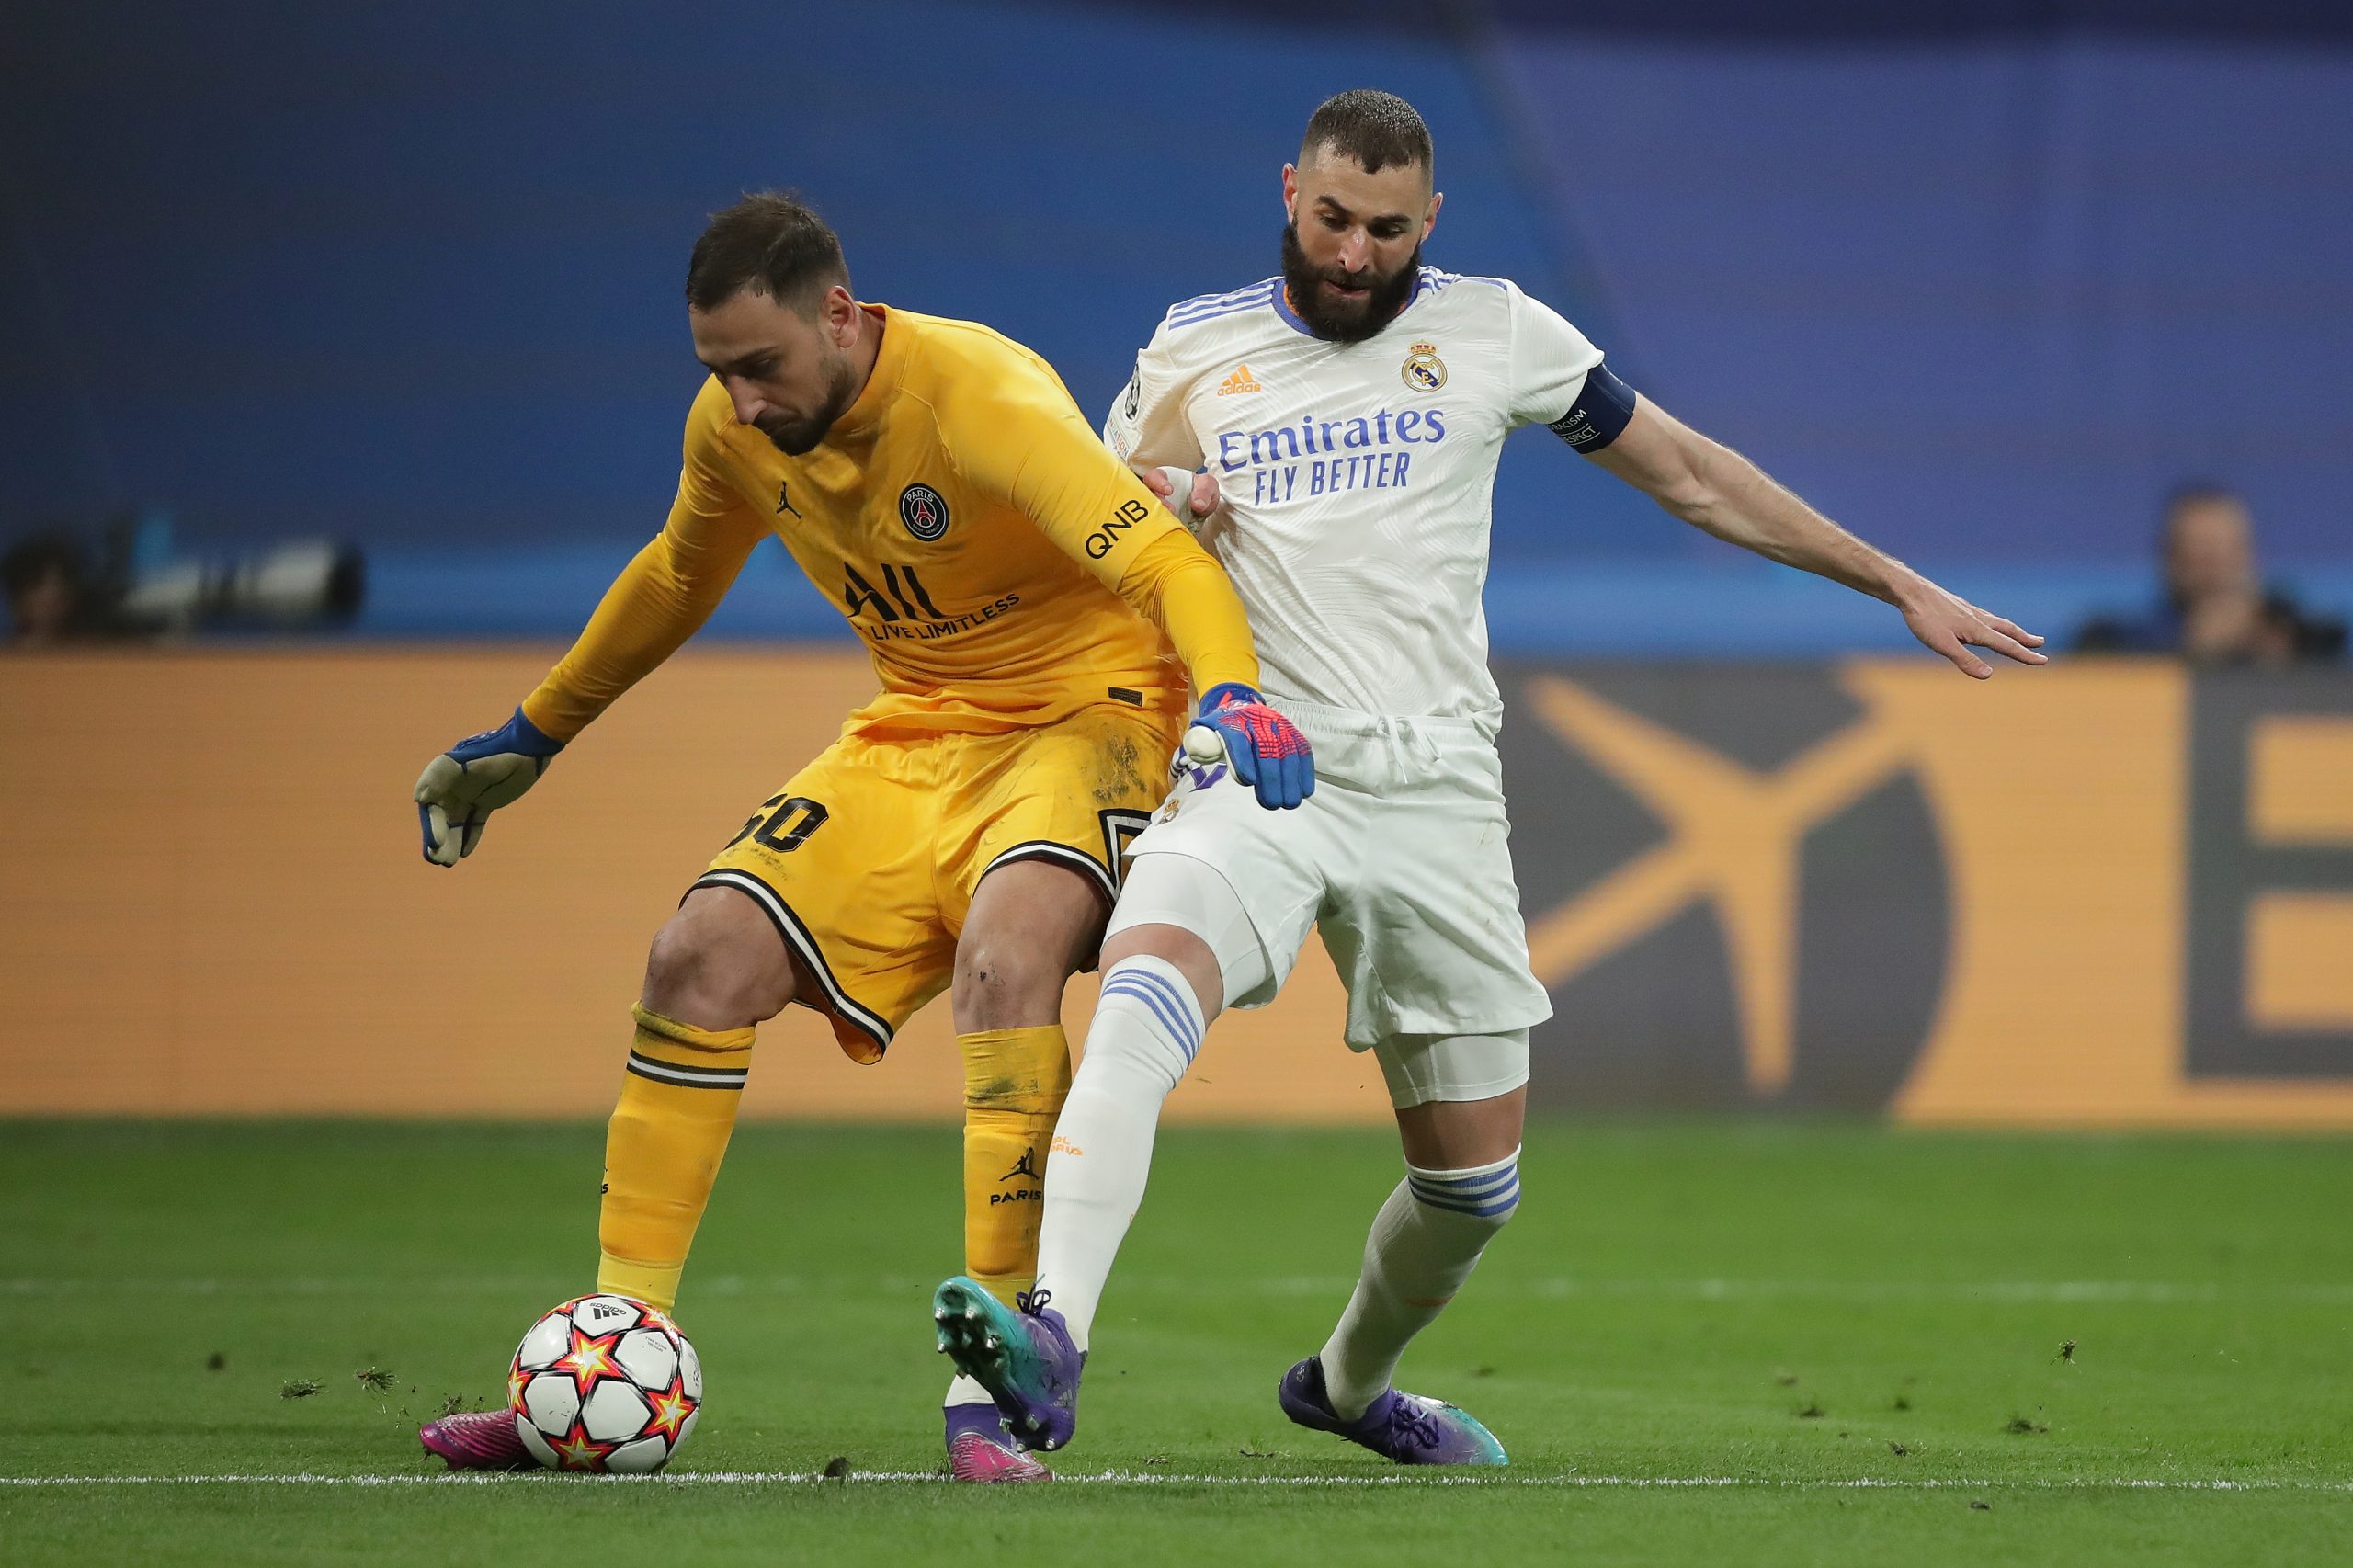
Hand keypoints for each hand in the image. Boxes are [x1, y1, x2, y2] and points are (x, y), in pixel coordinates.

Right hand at [413, 707, 564, 864]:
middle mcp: (453, 785)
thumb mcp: (469, 763)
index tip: (436, 843)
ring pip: (456, 822)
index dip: (431, 825)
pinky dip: (470, 836)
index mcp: (444, 775)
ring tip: (448, 863)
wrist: (529, 750)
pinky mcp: (487, 802)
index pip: (430, 805)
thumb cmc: (497, 753)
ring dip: (452, 841)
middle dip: (439, 839)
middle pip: (441, 817)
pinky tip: (465, 853)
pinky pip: (474, 822)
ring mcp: (470, 794)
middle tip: (438, 859)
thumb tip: (419, 798)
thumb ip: (441, 776)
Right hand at [1137, 465, 1218, 523]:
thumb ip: (1204, 489)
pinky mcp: (1156, 527)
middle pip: (1143, 498)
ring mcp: (1153, 513)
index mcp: (1163, 480)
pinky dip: (1158, 531)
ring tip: (1170, 523)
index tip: (1169, 491)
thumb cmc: (1200, 493)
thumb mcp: (1208, 486)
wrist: (1202, 514)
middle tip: (1170, 510)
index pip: (1153, 477)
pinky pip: (1151, 529)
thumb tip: (1198, 503)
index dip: (1158, 482)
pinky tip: (1168, 534)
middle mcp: (1154, 496)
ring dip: (1156, 519)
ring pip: (1145, 515)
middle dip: (1154, 504)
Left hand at [1187, 683, 1314, 809]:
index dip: (1243, 760)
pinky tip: (1304, 791)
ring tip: (1288, 803)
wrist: (1241, 708)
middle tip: (1272, 804)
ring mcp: (1278, 725)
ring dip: (1290, 780)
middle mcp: (1258, 721)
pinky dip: (1305, 771)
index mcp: (1232, 721)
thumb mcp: (1204, 731)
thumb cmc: (1221, 728)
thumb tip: (1201, 752)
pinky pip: (1302, 750)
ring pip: (1287, 752)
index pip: (1238, 739)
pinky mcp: (1292, 732)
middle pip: (1267, 749)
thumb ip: (1200, 743)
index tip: (1247, 782)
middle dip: (1271, 779)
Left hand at [1897, 581, 2047, 679]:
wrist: (1911, 592)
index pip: (2007, 646)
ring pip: (1997, 621)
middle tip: (2041, 644)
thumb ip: (1966, 660)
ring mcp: (1969, 610)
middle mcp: (1978, 618)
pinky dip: (1994, 622)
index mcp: (1977, 630)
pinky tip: (1986, 623)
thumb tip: (1989, 675)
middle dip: (2025, 639)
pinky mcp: (1959, 606)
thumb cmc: (1925, 619)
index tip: (2044, 661)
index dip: (2025, 655)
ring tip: (2020, 633)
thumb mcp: (1943, 645)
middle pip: (2008, 630)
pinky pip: (1983, 616)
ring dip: (2012, 629)